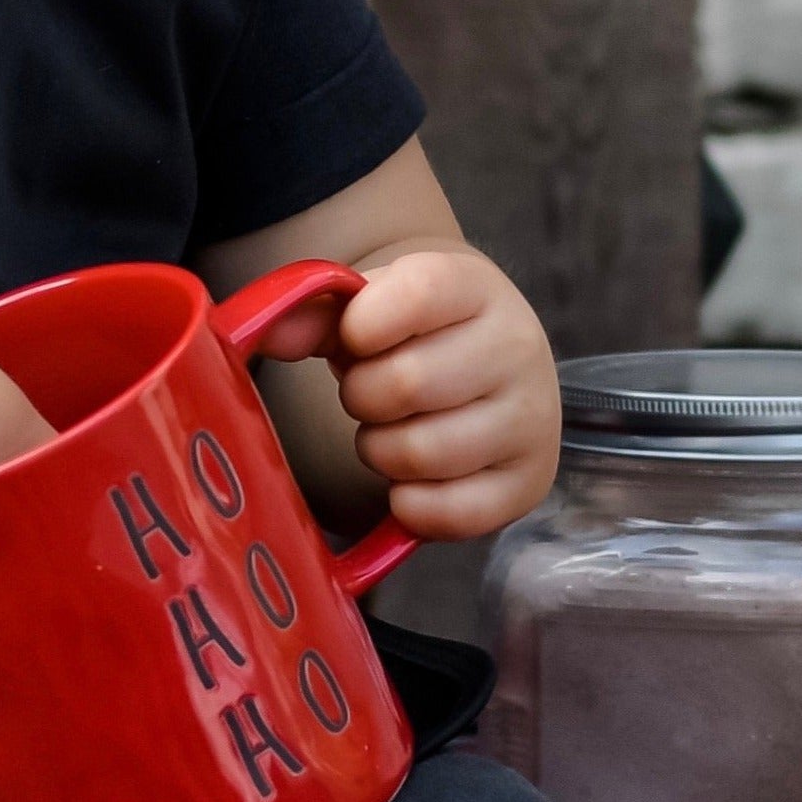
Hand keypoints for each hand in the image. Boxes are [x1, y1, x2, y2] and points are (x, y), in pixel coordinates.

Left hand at [307, 243, 558, 543]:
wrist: (484, 367)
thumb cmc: (414, 336)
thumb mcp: (371, 307)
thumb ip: (315, 313)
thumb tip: (270, 336)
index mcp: (477, 287)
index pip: (417, 294)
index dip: (361, 326)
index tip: (357, 338)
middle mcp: (519, 347)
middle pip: (406, 384)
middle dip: (362, 396)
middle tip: (370, 395)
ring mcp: (531, 420)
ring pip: (420, 453)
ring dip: (380, 450)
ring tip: (392, 431)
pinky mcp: (528, 484)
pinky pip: (449, 513)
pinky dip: (408, 504)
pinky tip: (410, 479)